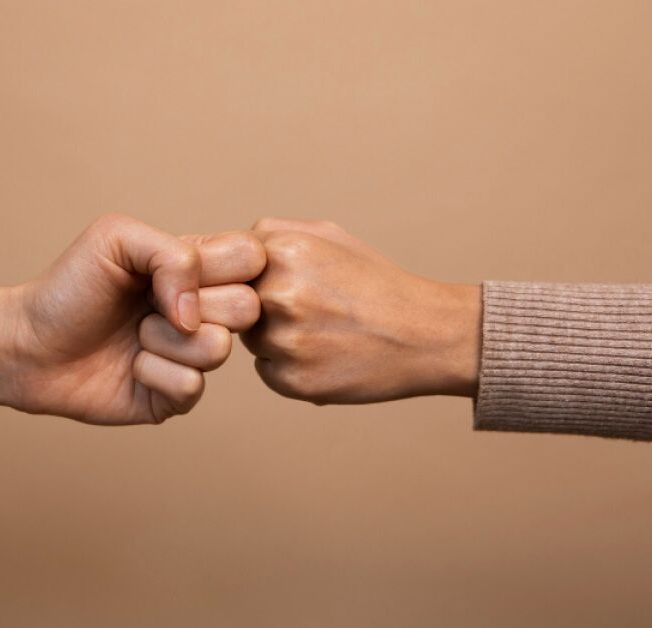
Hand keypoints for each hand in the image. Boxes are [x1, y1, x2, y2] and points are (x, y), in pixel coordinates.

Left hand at [0, 214, 265, 424]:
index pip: (252, 258)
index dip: (221, 265)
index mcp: (198, 267)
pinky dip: (151, 373)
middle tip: (150, 304)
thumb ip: (172, 254)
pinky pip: (191, 386)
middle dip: (192, 303)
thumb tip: (196, 312)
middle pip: (247, 307)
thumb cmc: (69, 287)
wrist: (27, 344)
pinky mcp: (177, 397)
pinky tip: (129, 367)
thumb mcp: (116, 239)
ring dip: (163, 340)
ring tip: (133, 335)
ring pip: (218, 349)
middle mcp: (203, 311)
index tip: (175, 269)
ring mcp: (192, 356)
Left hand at [243, 218, 481, 404]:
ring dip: (275, 339)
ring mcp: (284, 341)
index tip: (283, 284)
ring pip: (251, 340)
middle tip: (312, 310)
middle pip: (236, 305)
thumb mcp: (328, 235)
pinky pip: (267, 371)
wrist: (425, 334)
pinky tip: (326, 356)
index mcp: (284, 250)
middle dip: (262, 308)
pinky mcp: (292, 381)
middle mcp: (279, 295)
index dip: (253, 278)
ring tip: (323, 332)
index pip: (230, 267)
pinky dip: (289, 367)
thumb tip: (226, 249)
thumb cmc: (375, 282)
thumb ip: (271, 233)